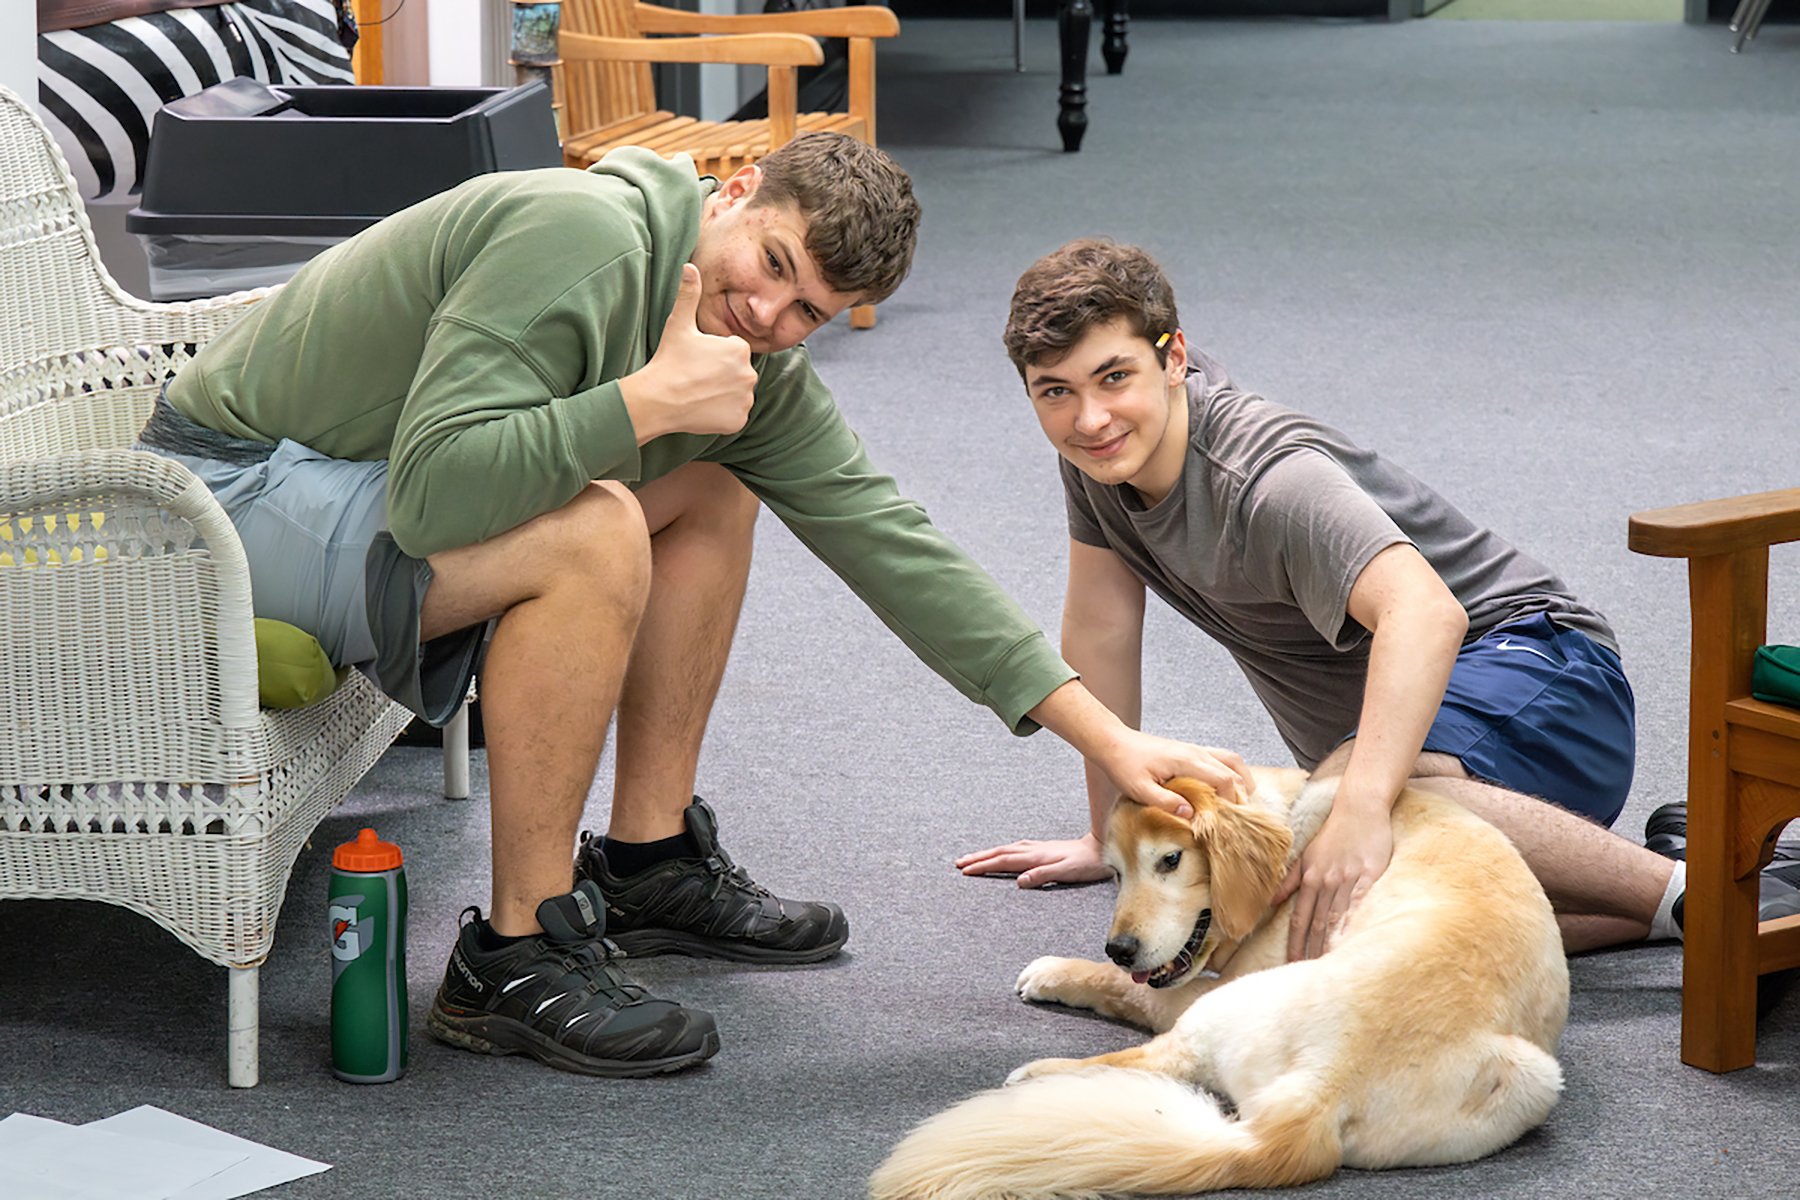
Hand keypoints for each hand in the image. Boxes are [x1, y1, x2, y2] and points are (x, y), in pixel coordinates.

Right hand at [620, 263, 756, 439]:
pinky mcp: (738, 421)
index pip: (732, 352)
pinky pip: (733, 415)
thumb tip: (690, 266)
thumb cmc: (669, 359)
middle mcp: (750, 373)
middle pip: (737, 373)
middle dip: (721, 376)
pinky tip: (702, 408)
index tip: (696, 361)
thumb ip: (688, 294)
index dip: (713, 357)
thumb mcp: (679, 323)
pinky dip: (722, 415)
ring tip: (698, 392)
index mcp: (740, 349)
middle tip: (695, 378)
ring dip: (723, 395)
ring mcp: (745, 399)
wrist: (659, 399)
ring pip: (737, 395)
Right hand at [955, 833, 1108, 887]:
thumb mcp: (1066, 872)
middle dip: (978, 857)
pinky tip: (1002, 852)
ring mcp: (1038, 848)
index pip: (1003, 861)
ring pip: (1006, 849)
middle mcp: (1034, 850)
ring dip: (988, 853)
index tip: (965, 870)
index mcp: (1036, 857)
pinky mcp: (1043, 849)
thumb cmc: (1086, 864)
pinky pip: (1015, 848)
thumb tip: (1019, 881)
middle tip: (958, 863)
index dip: (983, 865)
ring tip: (973, 858)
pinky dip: (1002, 851)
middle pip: (999, 852)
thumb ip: (1043, 875)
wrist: (1102, 849)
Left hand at [1096, 731, 1257, 817]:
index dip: (1231, 800)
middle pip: (1234, 770)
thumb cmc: (1124, 765)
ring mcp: (1194, 749)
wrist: (1114, 743)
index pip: (1224, 779)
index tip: (1227, 820)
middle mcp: (1195, 752)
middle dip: (1241, 793)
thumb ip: (1166, 802)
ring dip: (1240, 780)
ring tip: (1241, 802)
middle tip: (1239, 816)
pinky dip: (1231, 772)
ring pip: (1231, 761)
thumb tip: (1191, 815)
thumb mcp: (1140, 790)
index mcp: (1186, 761)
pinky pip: (1220, 758)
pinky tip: (1226, 789)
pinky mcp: (1190, 751)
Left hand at [1272, 806, 1392, 961]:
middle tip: (1308, 975)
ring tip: (1330, 967)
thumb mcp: (1306, 855)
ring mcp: (1347, 878)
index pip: (1299, 918)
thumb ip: (1288, 880)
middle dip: (1311, 950)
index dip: (1294, 943)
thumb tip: (1271, 902)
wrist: (1359, 809)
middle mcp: (1325, 881)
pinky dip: (1354, 922)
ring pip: (1336, 916)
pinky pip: (1360, 902)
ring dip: (1331, 942)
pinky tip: (1353, 939)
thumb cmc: (1333, 834)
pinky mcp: (1369, 874)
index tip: (1291, 964)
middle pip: (1316, 923)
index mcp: (1309, 878)